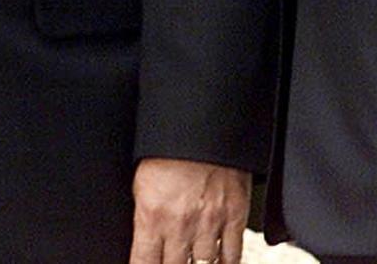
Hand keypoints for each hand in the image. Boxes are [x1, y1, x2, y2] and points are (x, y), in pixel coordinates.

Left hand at [129, 158, 248, 263]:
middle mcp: (181, 225)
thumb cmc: (168, 151)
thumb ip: (143, 218)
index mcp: (152, 216)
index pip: (143, 262)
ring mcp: (210, 223)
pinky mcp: (234, 217)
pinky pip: (232, 255)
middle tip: (173, 262)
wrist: (202, 126)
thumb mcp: (142, 184)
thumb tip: (142, 243)